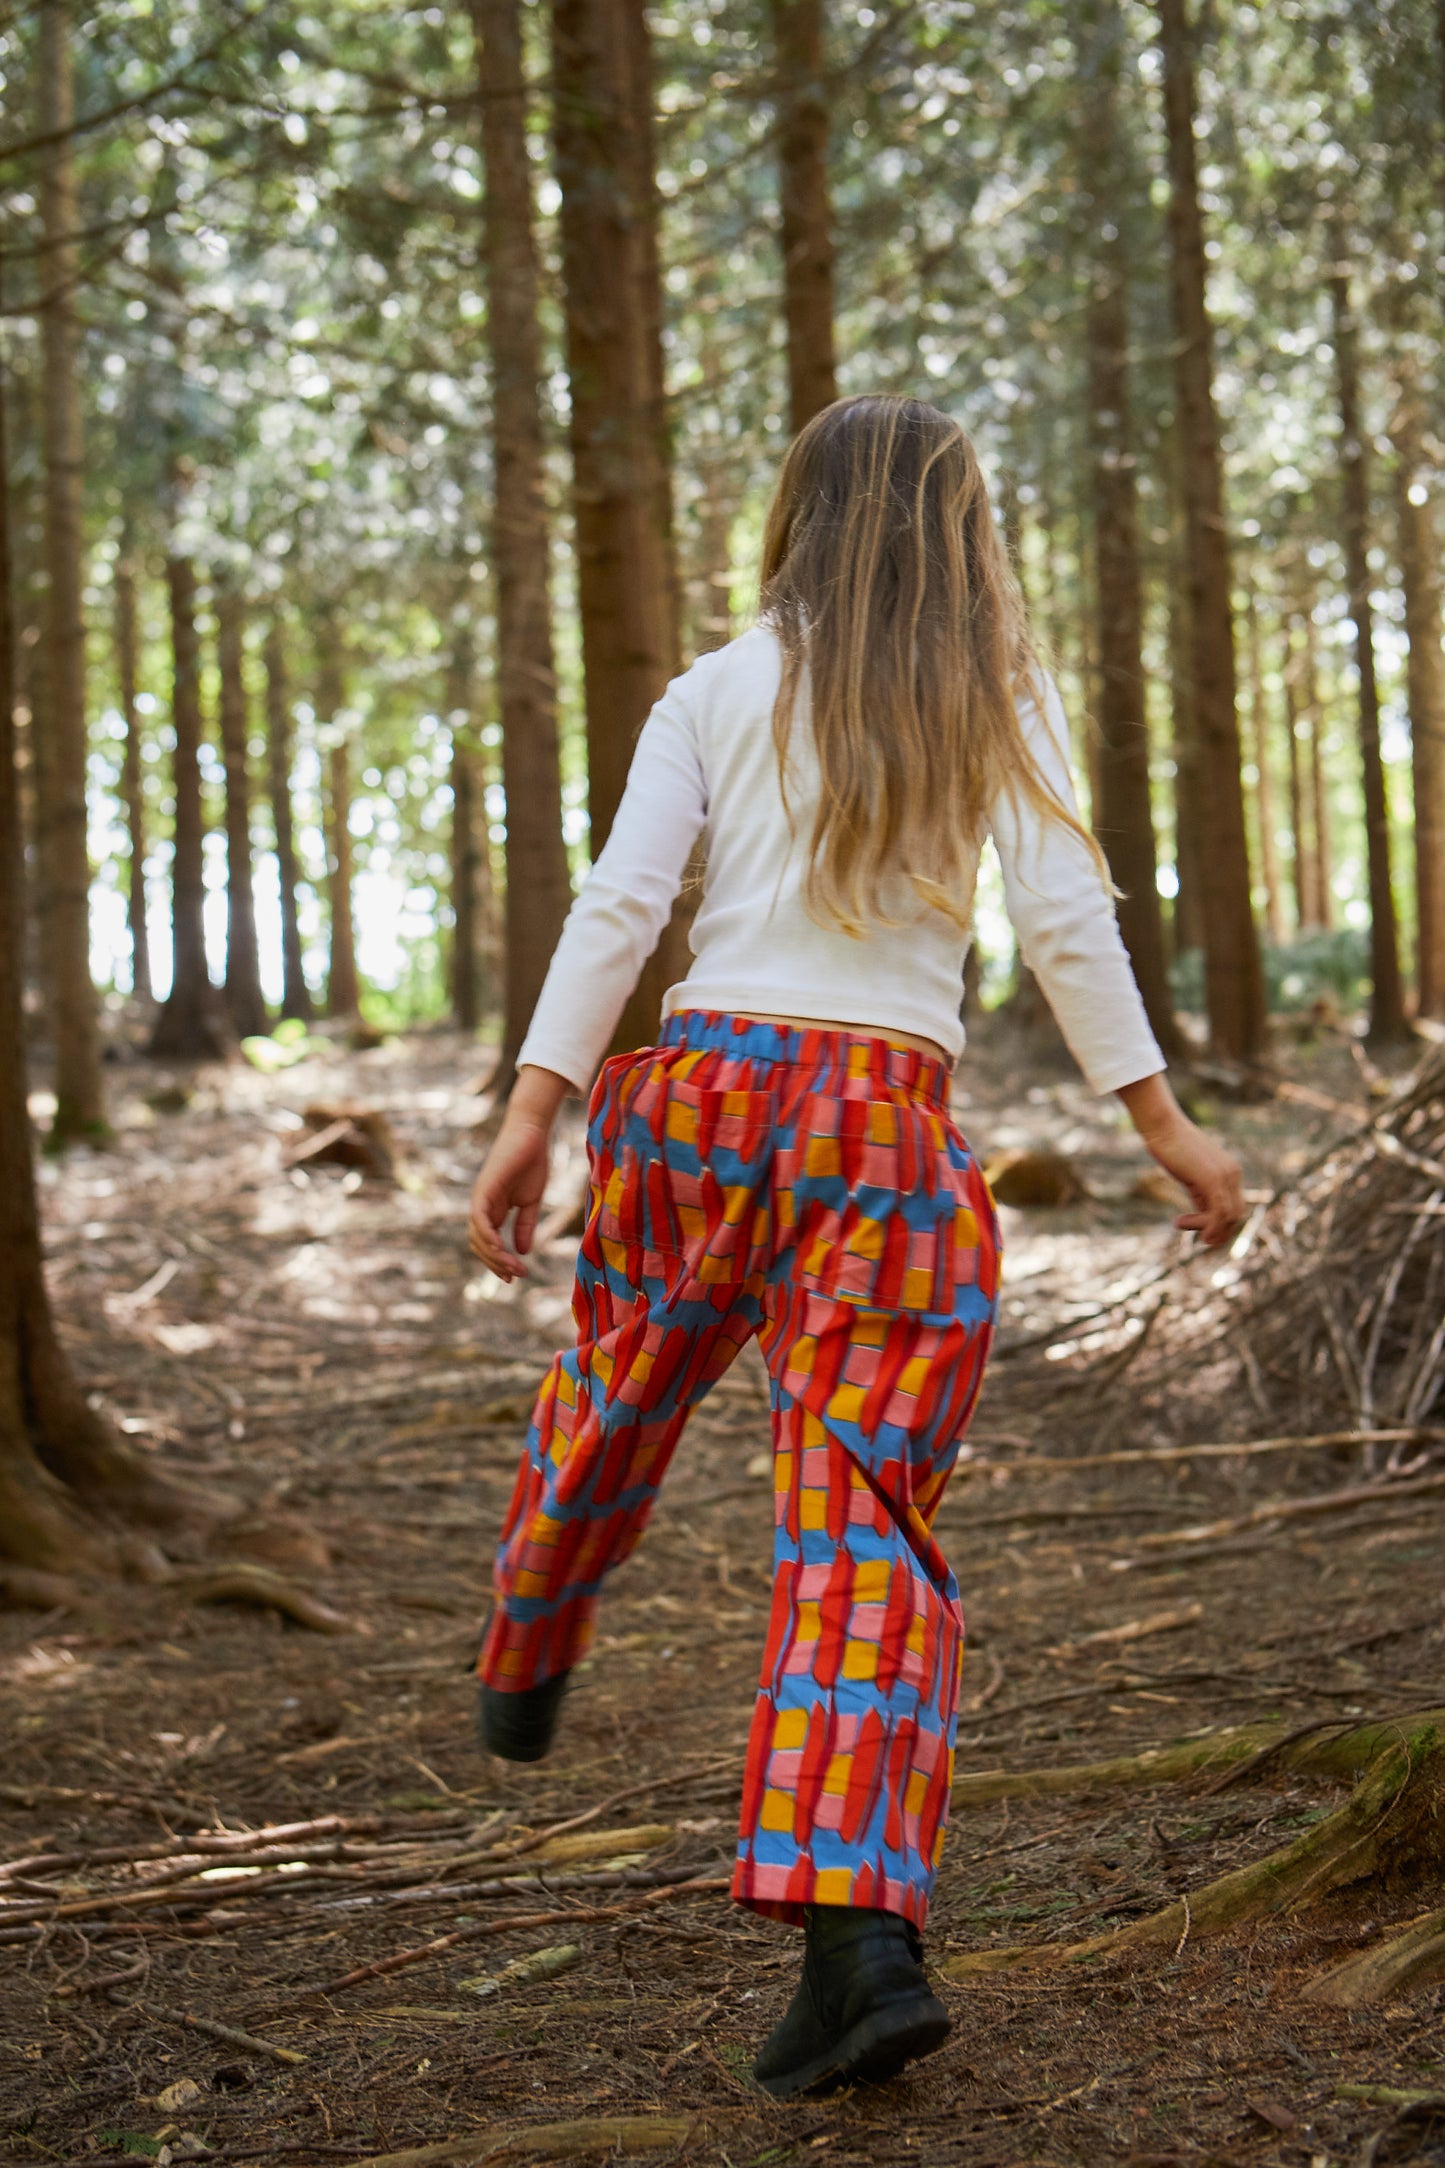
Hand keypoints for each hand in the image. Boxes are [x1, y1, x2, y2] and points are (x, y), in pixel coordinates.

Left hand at [466, 1064, 570, 1281]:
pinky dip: (488, 1238)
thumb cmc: (531, 1162)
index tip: (515, 1277)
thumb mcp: (531, 1201)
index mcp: (493, 1210)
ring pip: (477, 1237)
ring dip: (494, 1257)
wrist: (532, 1133)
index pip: (488, 1243)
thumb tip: (524, 1251)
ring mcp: (481, 1198)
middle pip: (479, 1245)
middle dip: (496, 1264)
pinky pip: (480, 1220)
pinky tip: (501, 1250)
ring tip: (513, 1268)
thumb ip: (525, 1225)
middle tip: (515, 1277)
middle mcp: (482, 1206)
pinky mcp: (484, 1189)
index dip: (498, 1262)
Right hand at [1116, 1071, 1245, 1247]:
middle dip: (1218, 1232)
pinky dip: (1206, 1226)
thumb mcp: (1191, 1174)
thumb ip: (1201, 1193)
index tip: (1200, 1230)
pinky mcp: (1212, 1179)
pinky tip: (1181, 1223)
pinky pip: (1218, 1212)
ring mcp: (1224, 1176)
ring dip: (1206, 1229)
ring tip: (1179, 1223)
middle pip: (1236, 1215)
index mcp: (1231, 1171)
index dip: (1221, 1225)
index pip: (1235, 1207)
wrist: (1162, 1126)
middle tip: (1197, 1238)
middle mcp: (1233, 1174)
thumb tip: (1203, 1213)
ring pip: (1228, 1217)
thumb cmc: (1171, 1147)